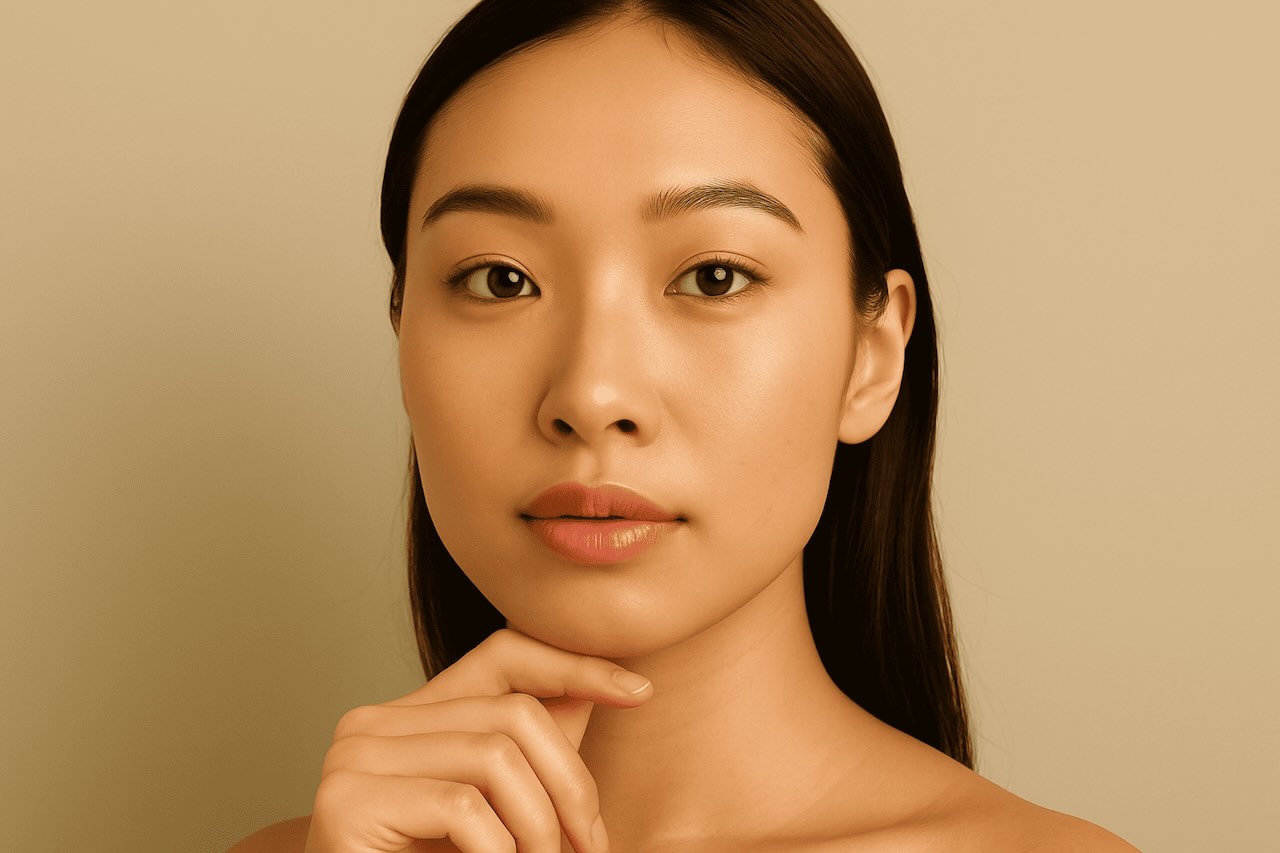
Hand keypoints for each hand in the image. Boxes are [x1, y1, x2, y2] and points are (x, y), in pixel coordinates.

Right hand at [303, 628, 652, 852]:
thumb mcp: (501, 807)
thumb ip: (539, 749)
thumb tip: (620, 686)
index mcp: (411, 715)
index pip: (504, 654)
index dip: (574, 665)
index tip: (638, 691)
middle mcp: (374, 722)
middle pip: (514, 713)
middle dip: (571, 784)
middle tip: (590, 848)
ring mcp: (354, 756)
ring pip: (496, 757)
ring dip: (540, 829)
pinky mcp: (347, 801)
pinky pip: (462, 808)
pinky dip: (498, 852)